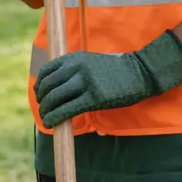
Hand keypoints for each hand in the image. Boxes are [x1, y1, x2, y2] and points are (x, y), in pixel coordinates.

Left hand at [35, 31, 181, 127]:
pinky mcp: (94, 98)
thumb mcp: (93, 61)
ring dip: (46, 111)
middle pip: (48, 86)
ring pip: (54, 98)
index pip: (47, 71)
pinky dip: (55, 118)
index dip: (39, 85)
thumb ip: (75, 70)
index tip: (40, 94)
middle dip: (42, 100)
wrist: (142, 72)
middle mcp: (77, 68)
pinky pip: (67, 110)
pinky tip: (52, 123)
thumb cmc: (118, 69)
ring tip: (47, 118)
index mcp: (76, 57)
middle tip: (44, 109)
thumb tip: (59, 87)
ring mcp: (86, 83)